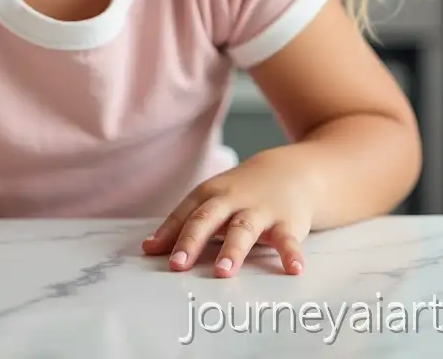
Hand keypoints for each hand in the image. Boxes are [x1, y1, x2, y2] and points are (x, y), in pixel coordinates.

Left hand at [142, 150, 313, 276]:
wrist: (291, 171)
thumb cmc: (242, 192)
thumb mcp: (212, 200)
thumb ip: (182, 224)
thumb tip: (149, 248)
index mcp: (210, 194)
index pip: (185, 214)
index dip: (169, 233)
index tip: (152, 253)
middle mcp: (232, 200)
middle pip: (208, 218)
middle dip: (192, 241)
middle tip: (178, 265)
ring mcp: (260, 210)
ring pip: (244, 229)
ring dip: (234, 249)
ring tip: (224, 271)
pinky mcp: (287, 222)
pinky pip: (288, 239)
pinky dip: (291, 254)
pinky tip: (293, 269)